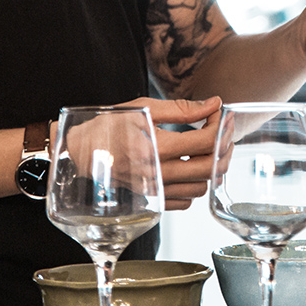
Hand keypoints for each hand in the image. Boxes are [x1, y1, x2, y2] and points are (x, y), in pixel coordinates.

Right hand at [117, 96, 221, 210]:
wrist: (81, 150)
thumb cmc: (110, 125)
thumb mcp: (144, 108)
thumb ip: (182, 108)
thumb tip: (213, 104)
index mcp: (157, 147)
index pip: (206, 141)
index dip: (220, 125)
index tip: (220, 114)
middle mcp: (158, 172)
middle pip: (211, 167)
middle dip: (224, 147)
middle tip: (222, 131)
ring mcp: (155, 189)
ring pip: (202, 187)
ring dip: (212, 167)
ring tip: (208, 148)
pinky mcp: (151, 199)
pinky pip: (185, 201)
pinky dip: (194, 185)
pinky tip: (190, 166)